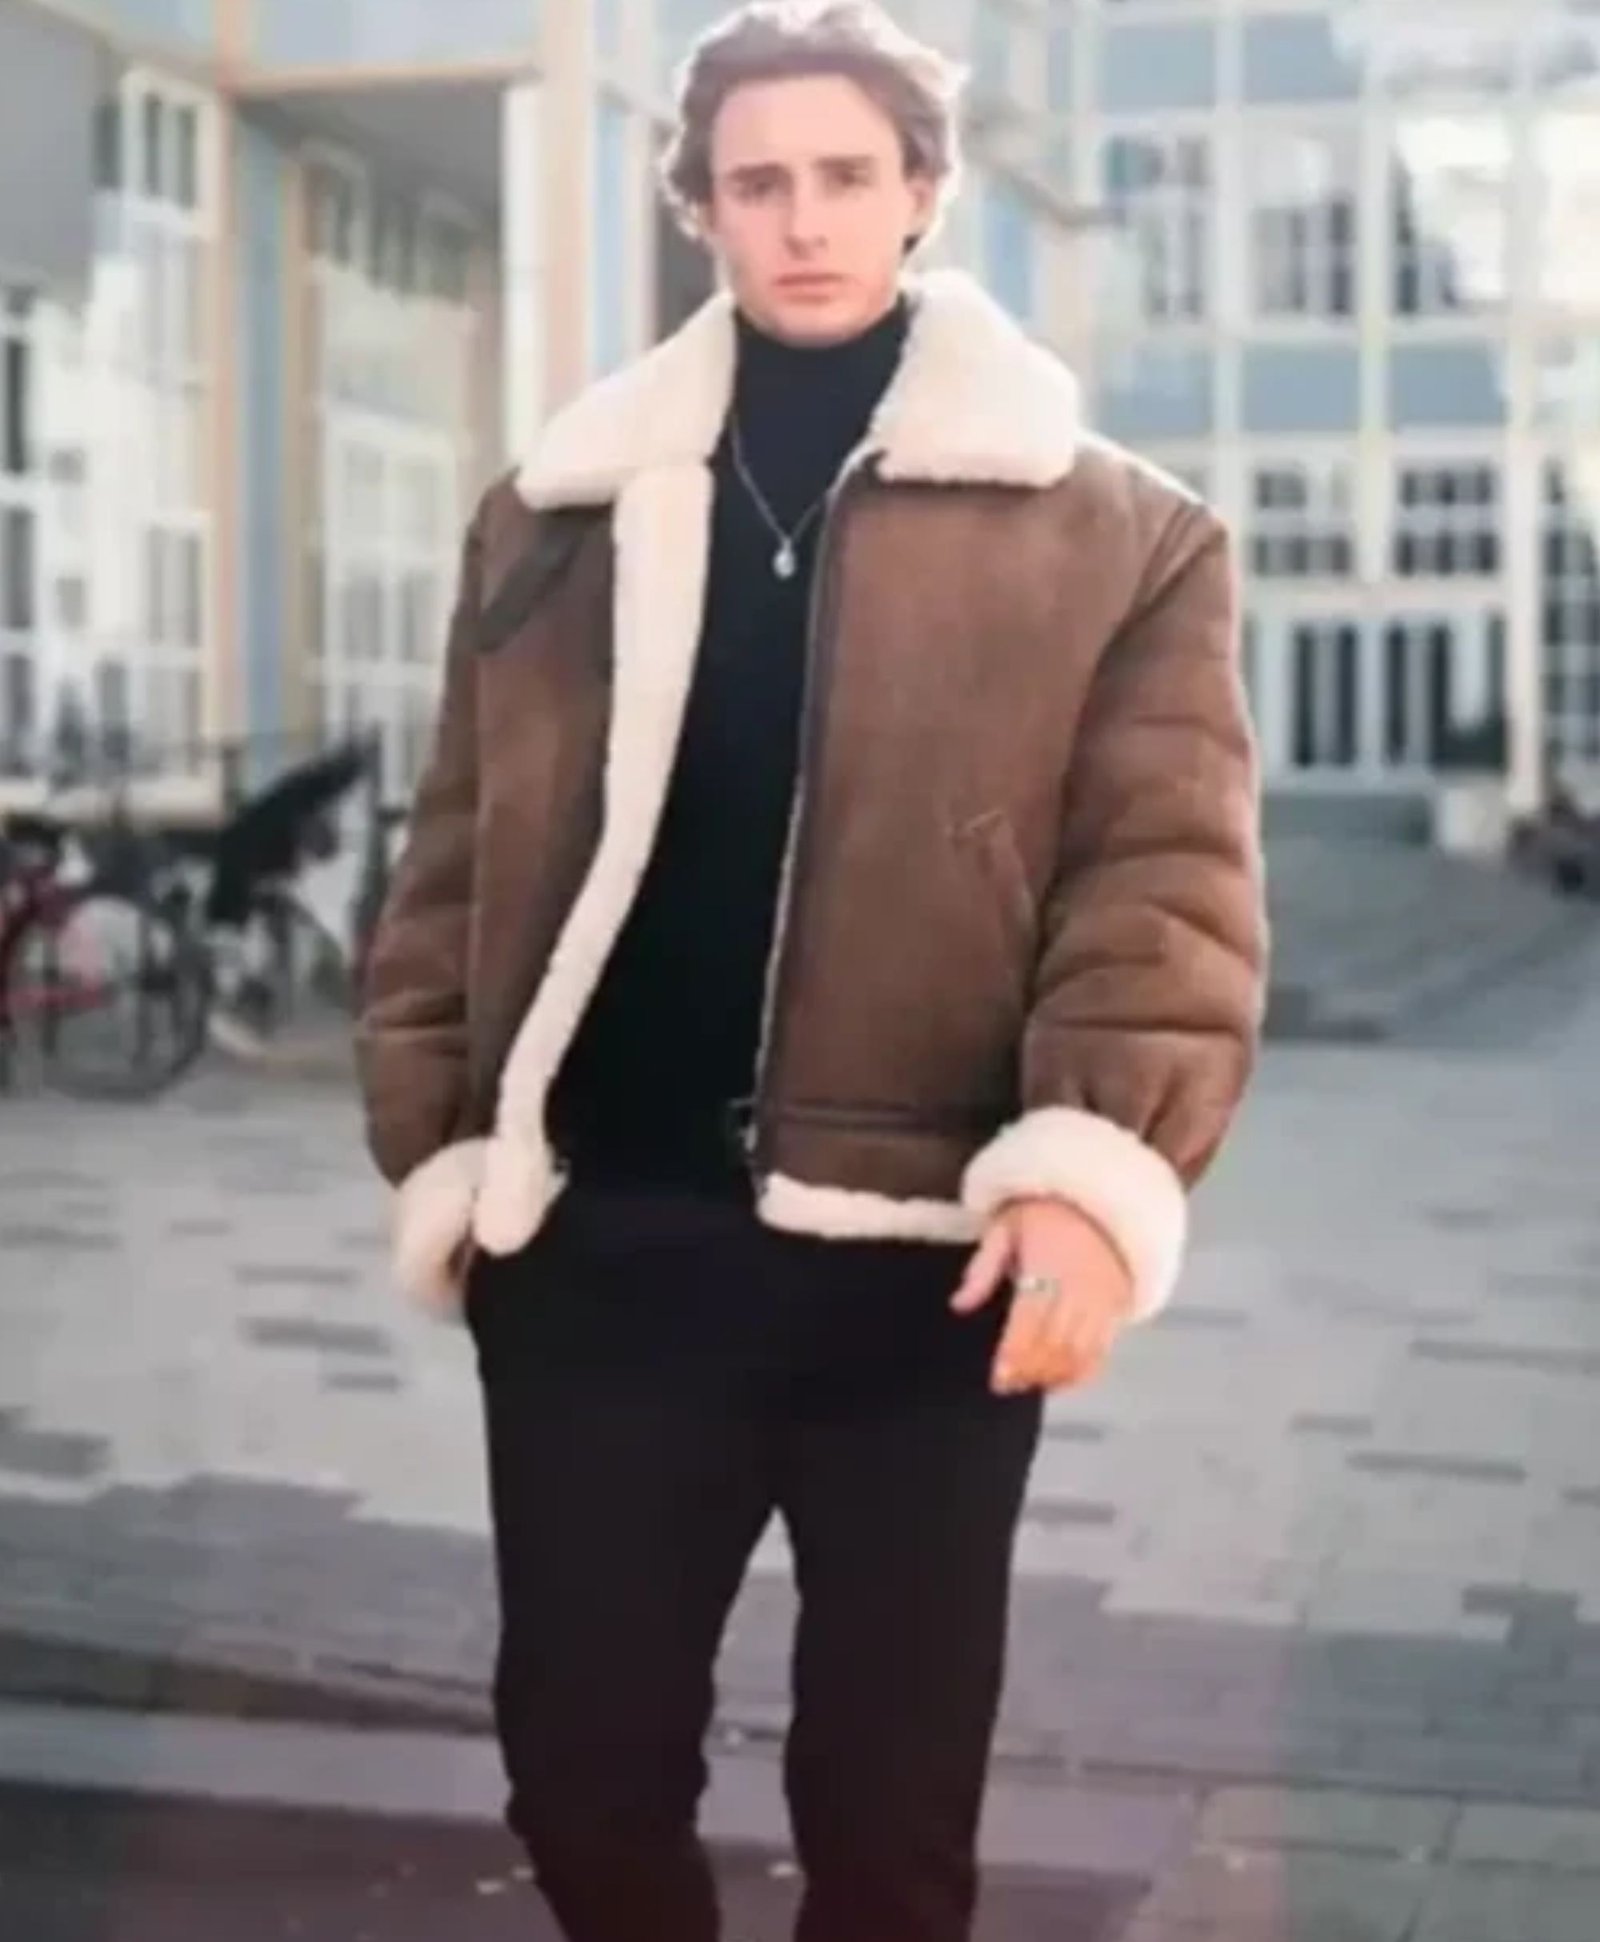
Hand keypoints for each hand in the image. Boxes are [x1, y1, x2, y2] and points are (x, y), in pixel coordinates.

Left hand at [951, 1198, 1134, 1393]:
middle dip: (1031, 1370)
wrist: (1097, 1199)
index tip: (998, 1378)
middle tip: (1009, 1385)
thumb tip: (959, 1304)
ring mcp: (1103, 1300)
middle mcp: (1080, 1287)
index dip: (1015, 1354)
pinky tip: (1061, 1381)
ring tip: (1030, 1384)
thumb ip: (983, 1268)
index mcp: (1048, 1265)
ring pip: (1080, 1352)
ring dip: (1054, 1375)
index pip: (1030, 1320)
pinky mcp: (1118, 1309)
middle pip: (1056, 1343)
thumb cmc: (1044, 1214)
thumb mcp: (1004, 1227)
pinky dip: (1082, 1373)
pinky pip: (1103, 1351)